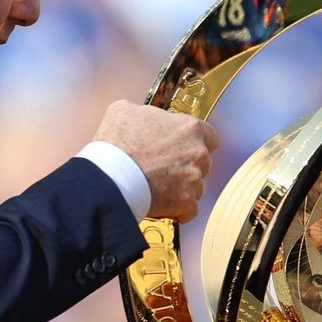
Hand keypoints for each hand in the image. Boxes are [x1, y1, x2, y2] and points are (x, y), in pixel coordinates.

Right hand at [93, 101, 219, 221]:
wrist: (111, 175)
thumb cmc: (117, 142)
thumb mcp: (126, 110)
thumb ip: (148, 113)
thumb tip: (146, 119)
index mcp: (189, 128)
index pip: (210, 136)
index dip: (195, 143)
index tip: (183, 148)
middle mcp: (198, 153)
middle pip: (203, 163)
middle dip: (186, 166)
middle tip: (164, 169)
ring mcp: (194, 180)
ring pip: (196, 187)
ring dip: (181, 189)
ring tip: (158, 188)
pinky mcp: (186, 203)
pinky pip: (189, 210)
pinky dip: (178, 210)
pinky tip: (162, 205)